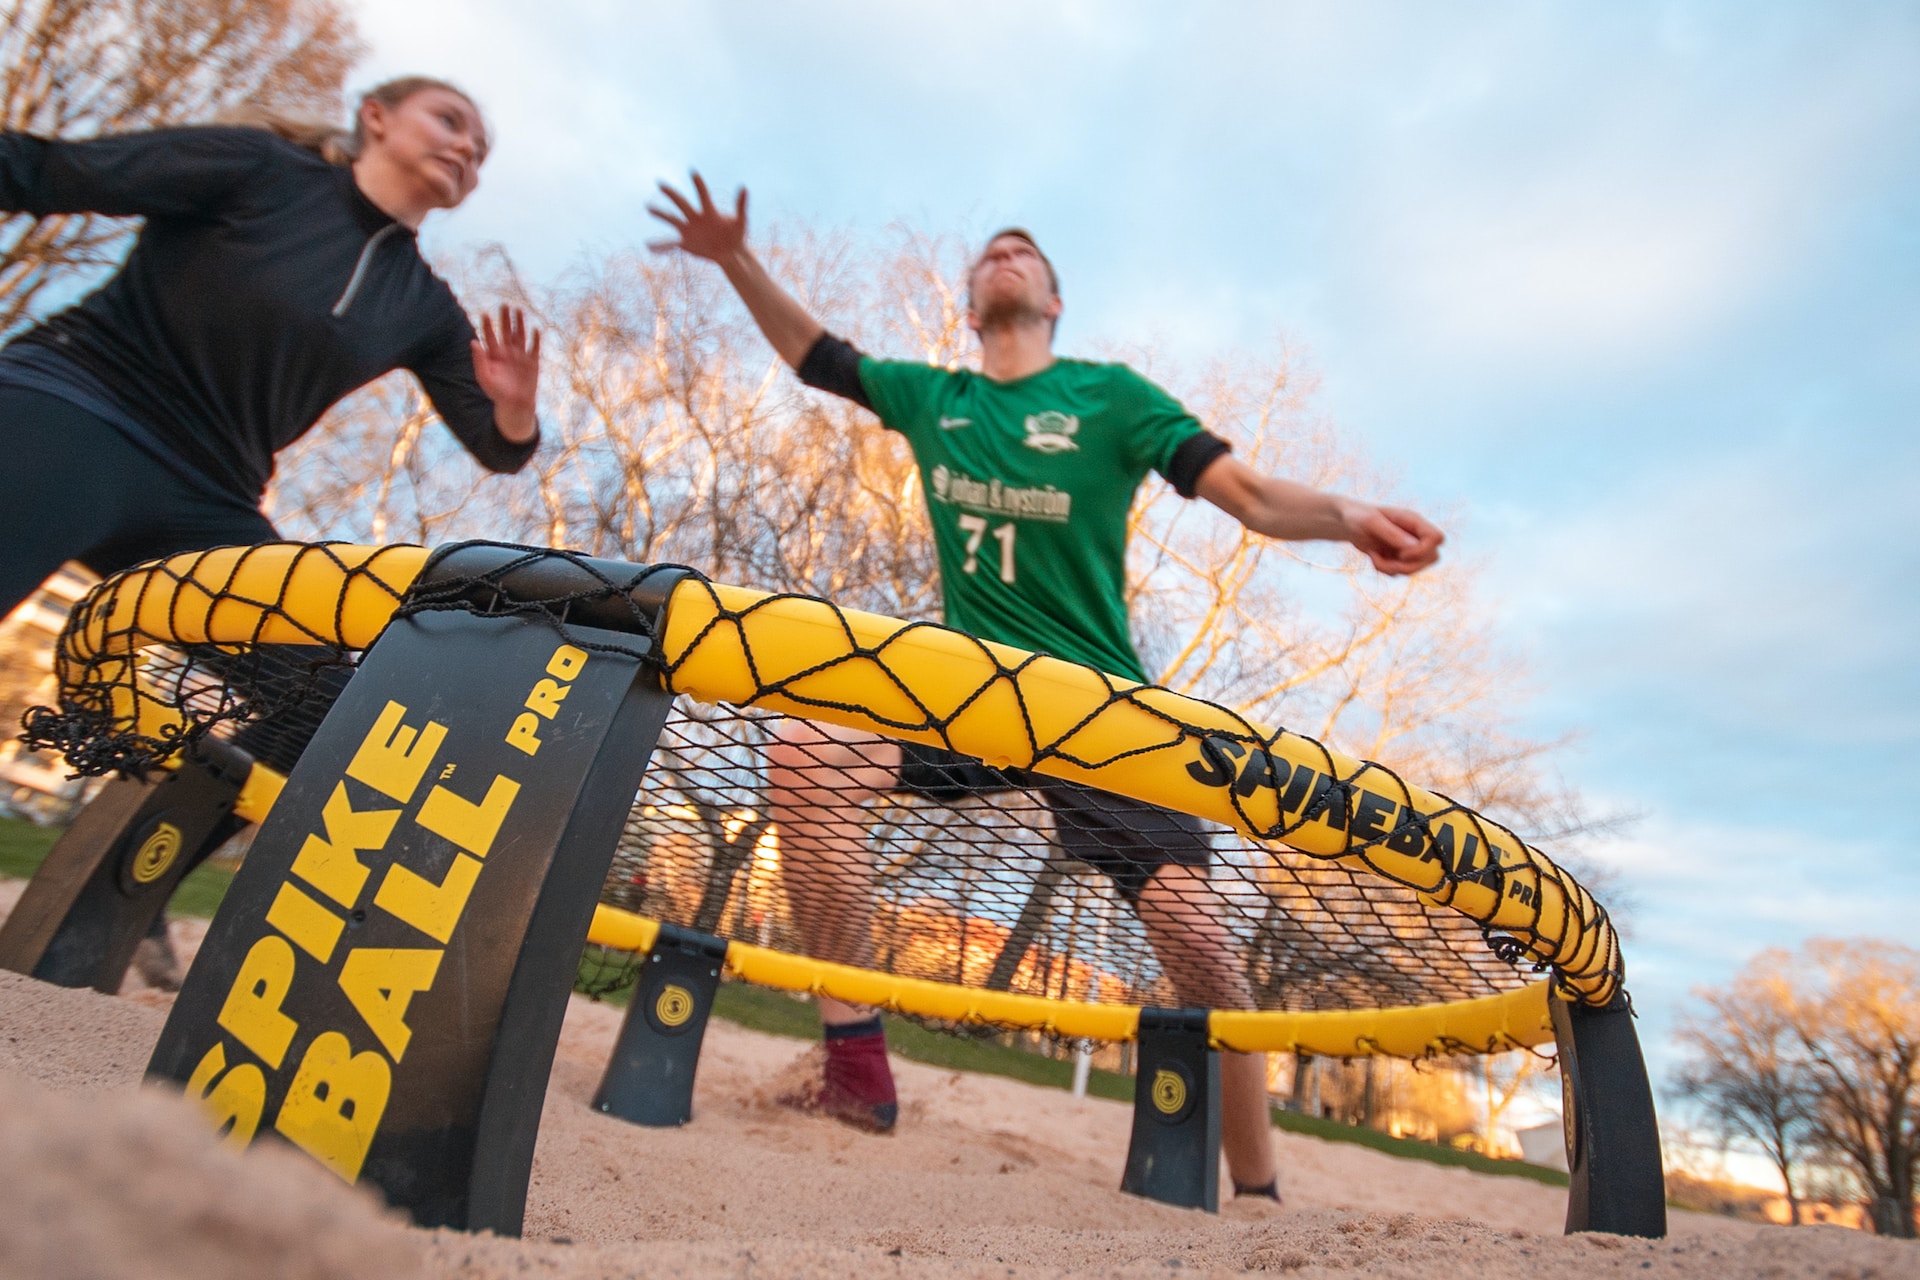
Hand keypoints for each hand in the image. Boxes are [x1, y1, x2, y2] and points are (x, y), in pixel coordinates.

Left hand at [472, 304, 539, 442]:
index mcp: (494, 355)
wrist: (515, 405)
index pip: (490, 336)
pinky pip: (534, 348)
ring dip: (519, 323)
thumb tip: (473, 342)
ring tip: (519, 310)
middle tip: (504, 305)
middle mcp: (507, 352)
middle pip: (506, 331)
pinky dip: (535, 339)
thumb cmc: (497, 393)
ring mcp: (520, 356)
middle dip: (505, 318)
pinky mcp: (532, 362)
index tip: (485, 314)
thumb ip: (479, 360)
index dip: (488, 325)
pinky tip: (535, 330)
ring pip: (520, 335)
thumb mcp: (485, 377)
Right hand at [648, 172, 746, 262]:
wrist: (730, 253)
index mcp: (709, 212)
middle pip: (682, 203)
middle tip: (660, 183)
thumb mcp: (741, 221)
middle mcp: (696, 218)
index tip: (693, 172)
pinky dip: (660, 246)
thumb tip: (744, 187)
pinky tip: (649, 246)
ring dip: (661, 214)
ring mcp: (689, 229)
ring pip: (672, 219)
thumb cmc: (736, 235)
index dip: (699, 185)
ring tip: (649, 207)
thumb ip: (741, 205)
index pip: (703, 196)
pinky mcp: (685, 243)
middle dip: (671, 194)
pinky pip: (670, 243)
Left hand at [1341, 502, 1443, 575]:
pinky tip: (1374, 557)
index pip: (1437, 538)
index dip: (1423, 551)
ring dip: (1394, 569)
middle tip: (1390, 560)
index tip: (1402, 553)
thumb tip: (1412, 547)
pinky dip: (1386, 570)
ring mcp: (1409, 547)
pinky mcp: (1399, 558)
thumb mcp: (1371, 522)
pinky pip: (1400, 573)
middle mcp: (1415, 534)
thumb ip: (1392, 533)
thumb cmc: (1358, 516)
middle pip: (1433, 557)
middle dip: (1409, 566)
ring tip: (1375, 558)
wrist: (1348, 522)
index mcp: (1413, 521)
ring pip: (1417, 568)